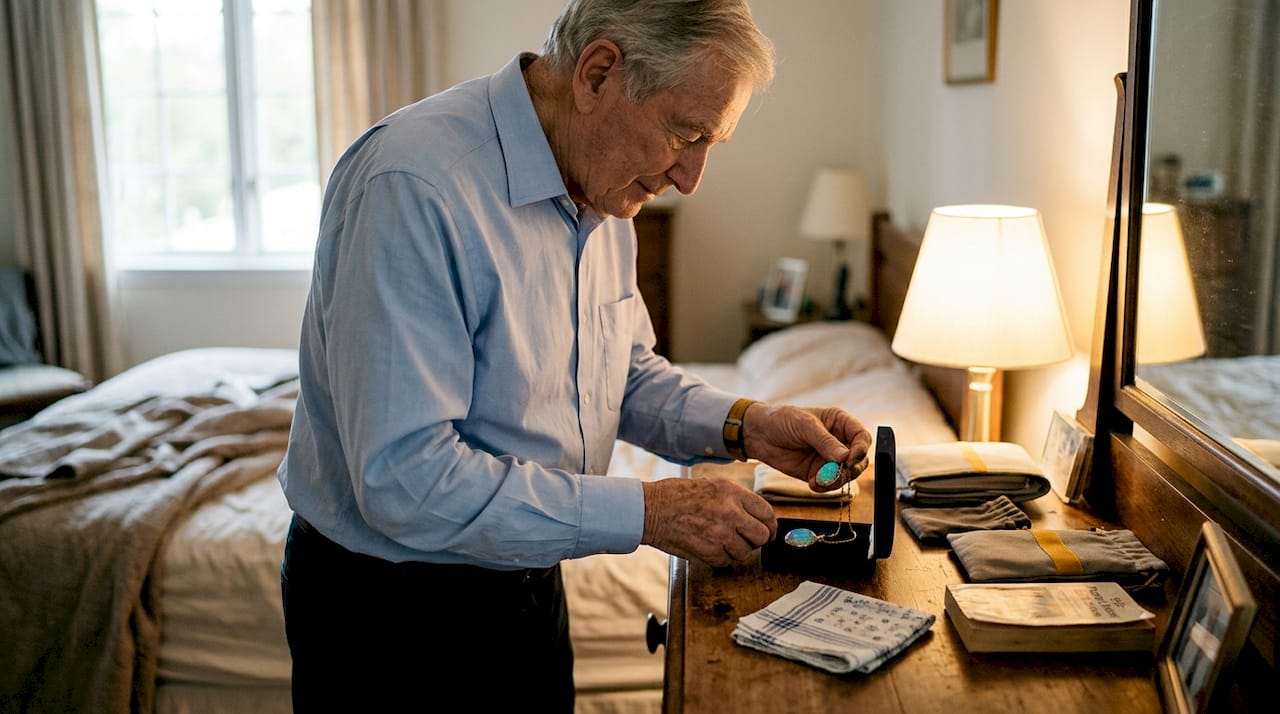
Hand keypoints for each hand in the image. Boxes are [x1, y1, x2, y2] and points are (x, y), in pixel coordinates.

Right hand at [640, 477, 776, 566]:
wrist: (651, 509)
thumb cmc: (678, 495)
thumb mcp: (713, 485)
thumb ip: (737, 500)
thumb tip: (758, 516)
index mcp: (733, 493)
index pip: (767, 514)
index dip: (770, 526)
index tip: (768, 531)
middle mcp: (730, 513)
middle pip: (761, 536)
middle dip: (756, 540)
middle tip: (746, 539)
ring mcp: (720, 534)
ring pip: (745, 552)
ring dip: (736, 550)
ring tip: (720, 540)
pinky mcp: (709, 552)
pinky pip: (726, 561)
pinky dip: (720, 557)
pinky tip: (708, 546)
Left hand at [741, 403, 872, 491]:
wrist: (758, 434)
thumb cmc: (781, 420)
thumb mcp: (804, 425)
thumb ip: (825, 441)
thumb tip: (845, 457)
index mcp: (840, 423)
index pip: (861, 437)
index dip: (861, 449)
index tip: (850, 458)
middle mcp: (838, 441)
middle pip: (859, 459)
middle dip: (851, 469)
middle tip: (838, 473)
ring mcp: (828, 458)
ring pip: (846, 475)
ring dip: (836, 480)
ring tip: (819, 480)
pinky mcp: (817, 472)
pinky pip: (829, 484)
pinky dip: (824, 487)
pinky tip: (812, 484)